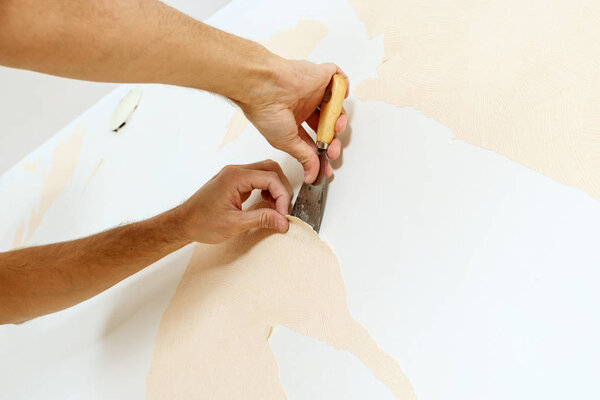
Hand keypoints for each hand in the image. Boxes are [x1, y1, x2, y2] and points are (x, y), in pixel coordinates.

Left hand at [174, 160, 292, 243]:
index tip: (283, 214)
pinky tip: (266, 202)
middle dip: (282, 189)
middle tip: (283, 210)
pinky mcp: (234, 181)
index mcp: (235, 177)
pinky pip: (257, 178)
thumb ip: (262, 219)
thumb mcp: (235, 224)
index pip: (270, 177)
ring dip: (275, 187)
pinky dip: (267, 188)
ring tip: (276, 207)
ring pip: (265, 171)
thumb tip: (283, 221)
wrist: (183, 223)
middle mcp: (235, 171)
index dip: (282, 196)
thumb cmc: (201, 222)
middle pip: (271, 169)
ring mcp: (234, 175)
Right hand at [239, 59, 348, 183]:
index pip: (313, 137)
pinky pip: (339, 78)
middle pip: (327, 124)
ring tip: (337, 127)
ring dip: (340, 119)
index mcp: (292, 119)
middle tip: (333, 149)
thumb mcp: (287, 142)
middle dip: (333, 139)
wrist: (264, 87)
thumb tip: (312, 174)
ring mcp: (312, 90)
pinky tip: (340, 97)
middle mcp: (303, 104)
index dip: (322, 151)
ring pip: (335, 105)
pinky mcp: (319, 75)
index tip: (327, 165)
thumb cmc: (266, 110)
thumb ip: (304, 157)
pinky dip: (344, 87)